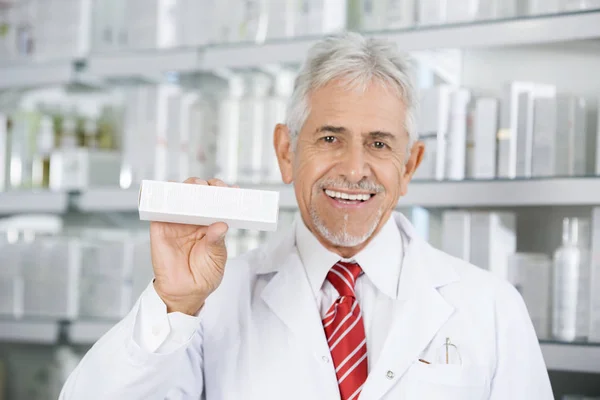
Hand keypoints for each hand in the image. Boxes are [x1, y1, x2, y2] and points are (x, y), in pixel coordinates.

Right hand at [150, 177, 230, 314]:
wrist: (185, 293)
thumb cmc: (204, 275)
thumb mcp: (216, 258)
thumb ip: (217, 241)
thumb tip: (221, 225)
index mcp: (210, 223)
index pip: (218, 202)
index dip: (224, 192)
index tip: (234, 189)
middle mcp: (194, 218)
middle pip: (199, 193)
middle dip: (207, 186)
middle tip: (214, 187)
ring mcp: (177, 221)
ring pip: (180, 195)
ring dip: (188, 186)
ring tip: (197, 187)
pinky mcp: (160, 226)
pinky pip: (160, 207)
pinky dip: (165, 196)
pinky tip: (173, 191)